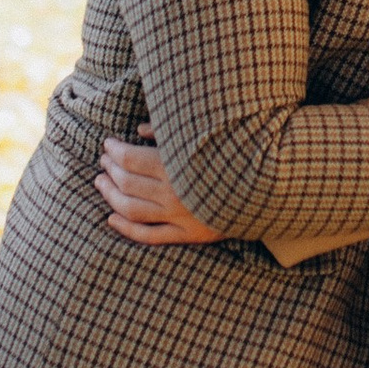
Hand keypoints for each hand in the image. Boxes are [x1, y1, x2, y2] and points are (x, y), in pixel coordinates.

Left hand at [97, 131, 220, 245]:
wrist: (268, 190)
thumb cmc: (232, 155)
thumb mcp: (202, 138)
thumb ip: (169, 133)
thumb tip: (139, 131)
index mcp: (178, 166)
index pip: (132, 159)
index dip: (114, 151)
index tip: (107, 144)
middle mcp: (175, 194)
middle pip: (128, 183)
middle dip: (110, 169)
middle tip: (103, 161)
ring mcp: (180, 217)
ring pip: (131, 209)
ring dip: (110, 195)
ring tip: (100, 183)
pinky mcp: (187, 235)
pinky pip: (148, 236)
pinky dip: (125, 229)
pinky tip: (111, 218)